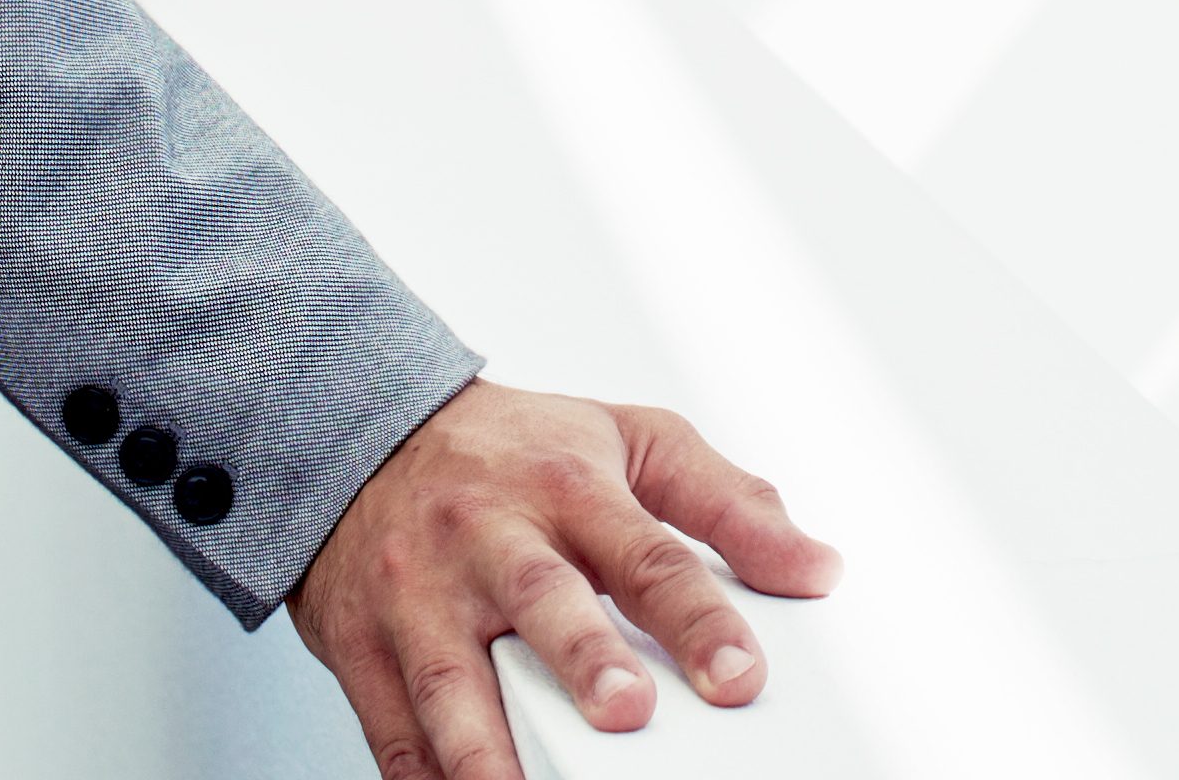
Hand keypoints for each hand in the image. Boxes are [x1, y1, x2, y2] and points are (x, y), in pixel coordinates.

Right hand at [289, 380, 840, 778]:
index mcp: (567, 486)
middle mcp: (490, 538)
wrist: (361, 432)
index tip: (740, 675)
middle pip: (542, 600)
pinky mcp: (362, 646)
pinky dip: (422, 778)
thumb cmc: (512, 449)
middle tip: (627, 714)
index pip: (646, 552)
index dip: (697, 616)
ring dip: (490, 746)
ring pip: (451, 681)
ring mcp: (419, 596)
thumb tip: (817, 568)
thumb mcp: (630, 440)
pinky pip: (391, 727)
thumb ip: (728, 503)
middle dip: (584, 660)